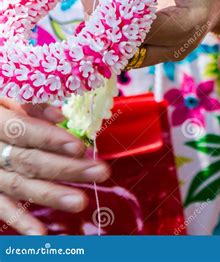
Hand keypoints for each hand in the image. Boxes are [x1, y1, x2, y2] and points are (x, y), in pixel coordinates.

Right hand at [0, 99, 109, 234]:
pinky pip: (0, 207)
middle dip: (66, 168)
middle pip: (29, 161)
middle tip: (101, 172)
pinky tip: (41, 234)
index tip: (80, 148)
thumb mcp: (3, 94)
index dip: (51, 139)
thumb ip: (29, 104)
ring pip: (18, 186)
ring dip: (50, 195)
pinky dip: (20, 222)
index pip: (23, 131)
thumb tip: (60, 115)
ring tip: (81, 202)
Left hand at [77, 0, 219, 65]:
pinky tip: (100, 9)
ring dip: (103, 32)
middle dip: (100, 24)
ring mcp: (168, 54)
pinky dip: (112, 34)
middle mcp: (177, 48)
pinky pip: (129, 51)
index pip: (142, 29)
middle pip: (129, 50)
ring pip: (125, 56)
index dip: (111, 11)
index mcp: (189, 25)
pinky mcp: (159, 53)